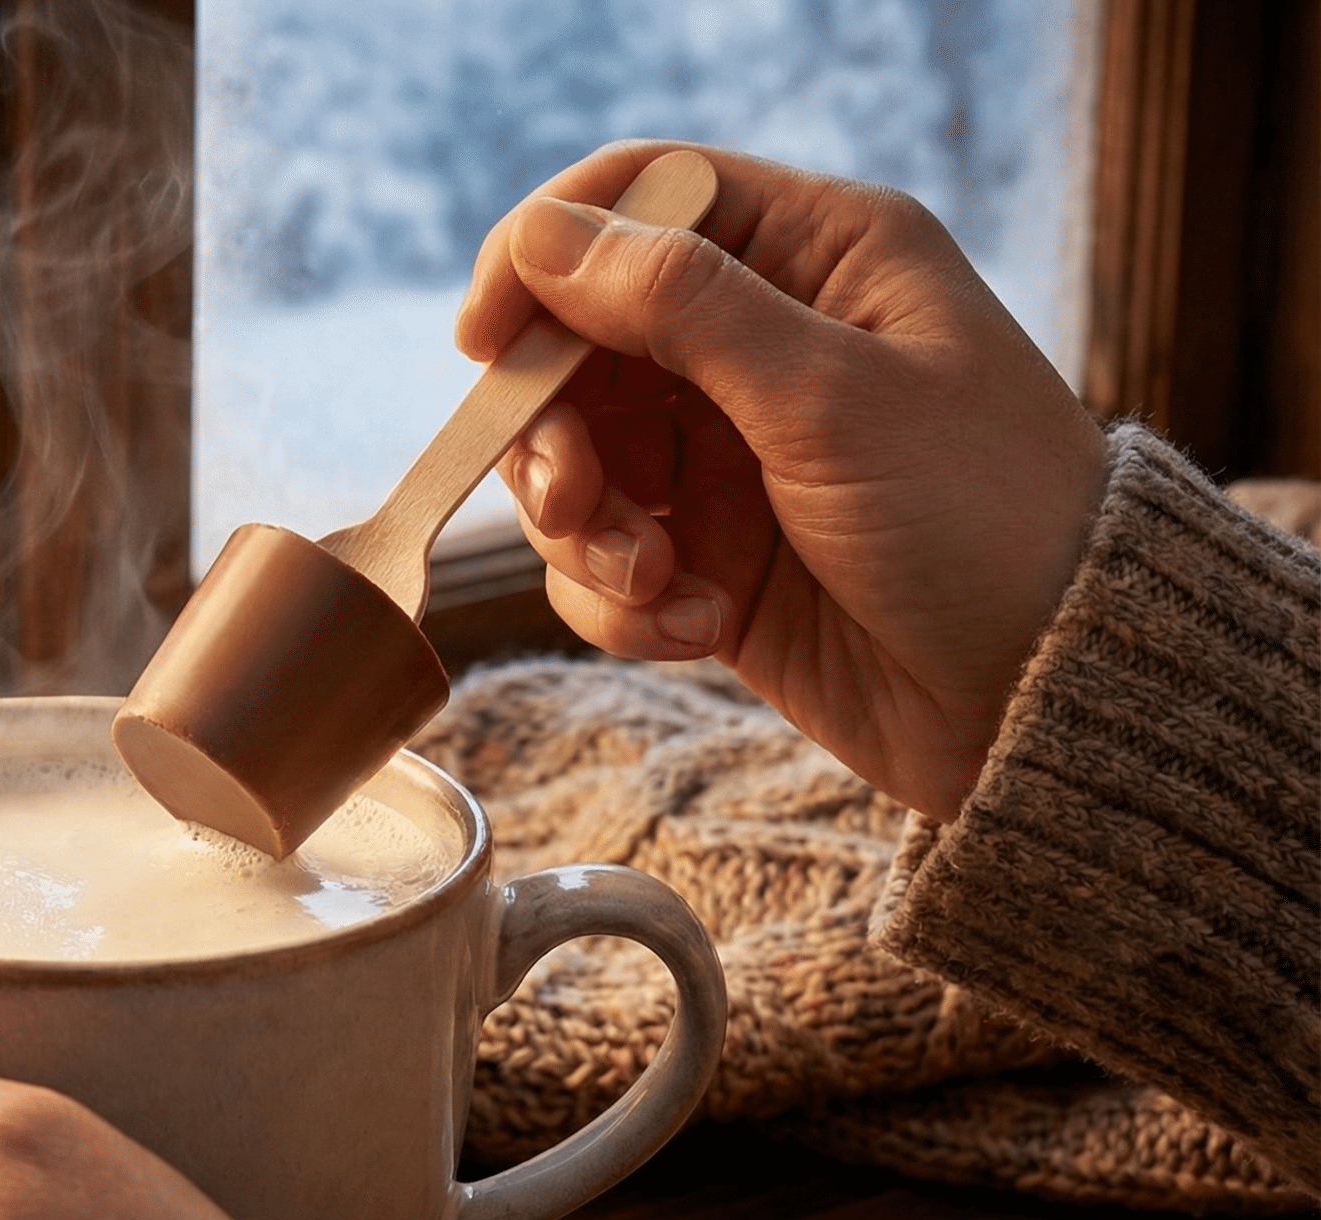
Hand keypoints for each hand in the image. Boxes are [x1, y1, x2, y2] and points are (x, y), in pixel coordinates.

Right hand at [456, 142, 1106, 820]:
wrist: (1048, 703)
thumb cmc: (981, 521)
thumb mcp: (830, 395)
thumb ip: (680, 306)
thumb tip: (546, 236)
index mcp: (821, 256)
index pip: (644, 202)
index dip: (547, 257)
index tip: (486, 340)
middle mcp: (767, 342)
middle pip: (582, 344)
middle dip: (558, 430)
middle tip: (576, 497)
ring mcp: (733, 456)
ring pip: (577, 461)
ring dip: (587, 530)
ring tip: (655, 583)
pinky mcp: (710, 559)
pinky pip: (603, 562)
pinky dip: (624, 602)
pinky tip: (698, 630)